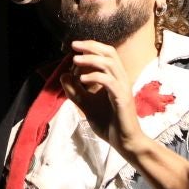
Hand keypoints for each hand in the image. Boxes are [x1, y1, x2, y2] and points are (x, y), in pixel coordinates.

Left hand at [61, 39, 140, 153]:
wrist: (124, 142)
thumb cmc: (109, 124)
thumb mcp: (86, 105)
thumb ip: (75, 92)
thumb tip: (63, 75)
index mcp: (115, 78)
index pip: (106, 54)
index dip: (91, 47)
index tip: (74, 47)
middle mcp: (121, 79)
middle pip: (110, 53)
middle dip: (91, 46)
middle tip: (74, 46)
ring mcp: (122, 88)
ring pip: (110, 64)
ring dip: (91, 59)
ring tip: (75, 60)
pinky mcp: (122, 99)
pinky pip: (109, 82)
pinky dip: (95, 77)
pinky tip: (81, 80)